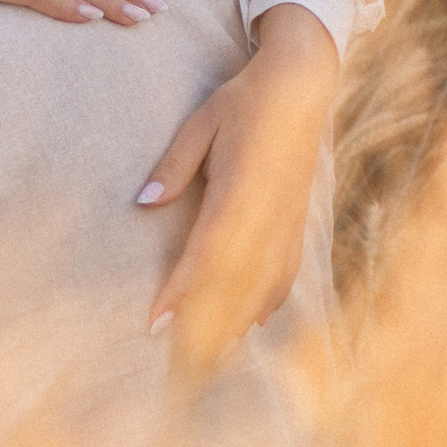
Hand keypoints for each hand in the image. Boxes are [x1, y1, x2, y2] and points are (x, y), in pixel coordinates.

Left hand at [136, 4, 340, 364]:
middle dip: (205, 323)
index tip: (157, 320)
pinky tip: (253, 323)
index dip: (182, 291)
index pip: (206, 254)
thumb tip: (145, 202)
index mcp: (239, 190)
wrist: (301, 86)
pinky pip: (285, 271)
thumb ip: (174, 167)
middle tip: (177, 360)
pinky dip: (268, 301)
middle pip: (235, 282)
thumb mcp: (201, 124)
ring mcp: (287, 221)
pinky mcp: (298, 221)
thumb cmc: (243, 101)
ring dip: (236, 321)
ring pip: (262, 285)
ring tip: (209, 355)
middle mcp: (266, 214)